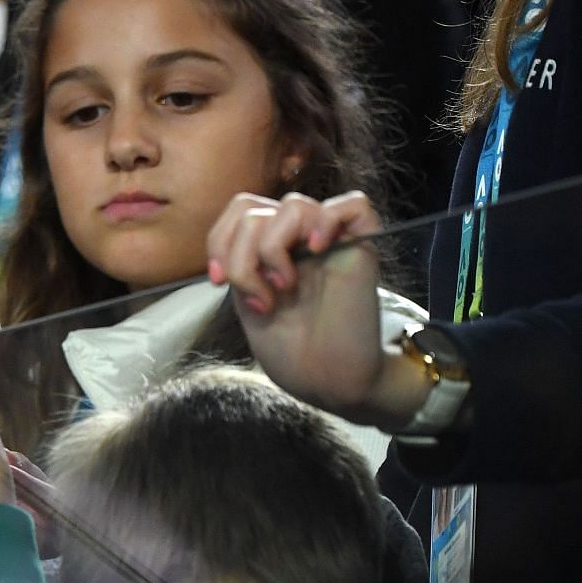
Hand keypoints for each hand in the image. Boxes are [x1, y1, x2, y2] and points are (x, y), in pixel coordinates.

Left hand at [206, 191, 425, 429]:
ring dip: (273, 247)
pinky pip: (354, 204)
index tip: (219, 280)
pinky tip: (316, 250)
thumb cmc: (289, 347)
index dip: (220, 238)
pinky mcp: (363, 247)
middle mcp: (298, 239)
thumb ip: (239, 261)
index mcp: (269, 248)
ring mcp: (330, 240)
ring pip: (295, 204)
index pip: (242, 209)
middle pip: (257, 209)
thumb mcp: (246, 299)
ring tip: (284, 287)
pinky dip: (329, 220)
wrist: (325, 379)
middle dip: (242, 255)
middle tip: (258, 297)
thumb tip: (230, 239)